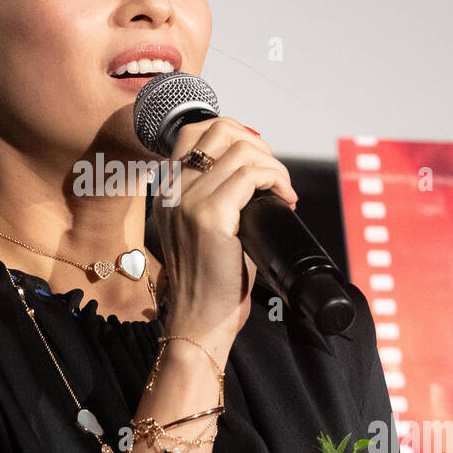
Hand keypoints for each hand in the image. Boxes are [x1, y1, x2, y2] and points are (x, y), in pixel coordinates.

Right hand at [152, 118, 297, 356]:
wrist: (198, 322)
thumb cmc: (208, 282)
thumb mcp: (203, 229)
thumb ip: (217, 197)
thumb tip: (256, 173)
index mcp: (167, 189)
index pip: (196, 132)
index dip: (236, 136)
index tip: (258, 162)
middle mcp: (172, 189)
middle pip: (219, 130)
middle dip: (258, 145)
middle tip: (274, 176)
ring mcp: (188, 200)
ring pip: (241, 148)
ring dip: (273, 165)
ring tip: (282, 191)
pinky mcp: (210, 216)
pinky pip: (251, 174)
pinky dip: (277, 179)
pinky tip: (285, 199)